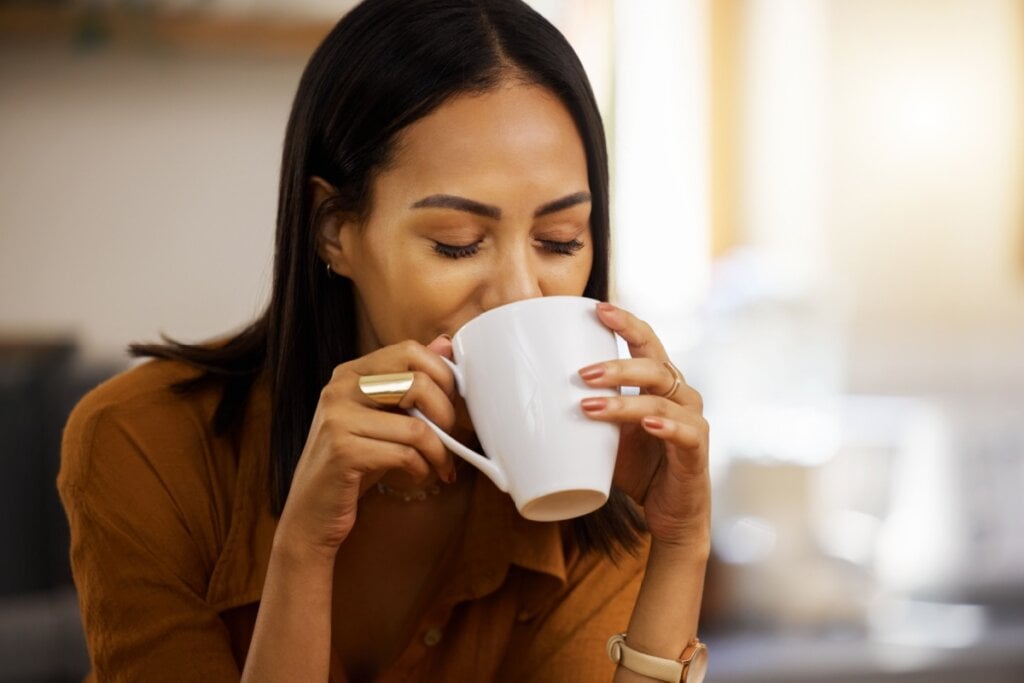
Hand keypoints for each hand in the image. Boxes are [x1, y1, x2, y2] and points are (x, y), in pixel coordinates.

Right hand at [275, 336, 457, 560]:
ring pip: (417, 426)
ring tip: (438, 465)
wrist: (311, 513)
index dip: (442, 376)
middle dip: (446, 414)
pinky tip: (416, 476)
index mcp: (350, 373)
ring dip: (439, 452)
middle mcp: (340, 388)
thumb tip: (445, 343)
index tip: (451, 403)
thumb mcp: (383, 418)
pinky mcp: (342, 452)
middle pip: (418, 382)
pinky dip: (421, 469)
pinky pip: (405, 454)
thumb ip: (410, 381)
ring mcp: (337, 419)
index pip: (410, 351)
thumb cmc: (354, 464)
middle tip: (449, 437)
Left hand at [578, 302, 709, 548]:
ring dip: (624, 400)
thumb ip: (579, 414)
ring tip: (590, 406)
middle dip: (616, 364)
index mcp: (659, 383)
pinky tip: (646, 423)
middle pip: (653, 365)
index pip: (647, 342)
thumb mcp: (602, 436)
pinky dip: (665, 425)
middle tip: (581, 373)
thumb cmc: (636, 469)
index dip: (626, 323)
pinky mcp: (697, 450)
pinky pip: (685, 432)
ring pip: (662, 398)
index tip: (597, 308)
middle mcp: (680, 394)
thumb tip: (518, 404)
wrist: (669, 515)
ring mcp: (692, 421)